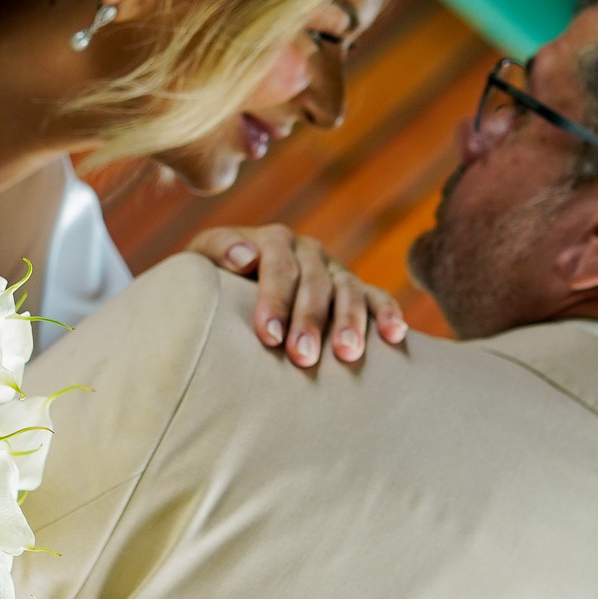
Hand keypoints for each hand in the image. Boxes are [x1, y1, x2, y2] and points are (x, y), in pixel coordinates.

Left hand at [188, 225, 407, 366]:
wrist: (231, 287)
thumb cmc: (214, 280)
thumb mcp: (202, 259)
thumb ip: (216, 251)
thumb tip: (243, 256)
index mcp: (273, 240)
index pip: (278, 266)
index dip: (274, 300)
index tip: (267, 336)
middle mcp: (308, 251)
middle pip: (315, 283)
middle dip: (310, 320)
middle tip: (302, 357)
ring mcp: (335, 270)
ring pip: (348, 291)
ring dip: (350, 321)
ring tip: (347, 354)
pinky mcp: (357, 290)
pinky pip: (377, 297)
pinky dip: (388, 312)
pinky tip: (395, 335)